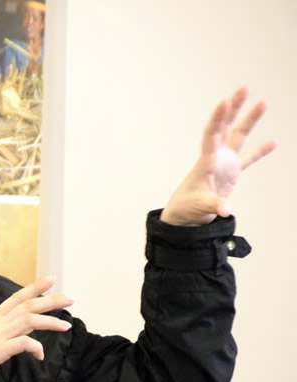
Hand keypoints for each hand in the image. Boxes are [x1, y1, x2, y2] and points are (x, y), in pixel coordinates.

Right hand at [0, 276, 73, 381]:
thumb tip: (10, 339)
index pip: (17, 297)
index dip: (34, 287)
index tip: (51, 279)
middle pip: (28, 305)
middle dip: (51, 300)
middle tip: (70, 298)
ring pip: (29, 320)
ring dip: (50, 321)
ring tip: (66, 325)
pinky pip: (22, 343)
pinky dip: (35, 347)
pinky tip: (41, 355)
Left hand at [161, 87, 276, 225]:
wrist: (186, 216)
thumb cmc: (187, 208)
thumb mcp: (199, 207)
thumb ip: (214, 205)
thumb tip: (225, 209)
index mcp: (205, 162)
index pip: (211, 135)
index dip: (217, 119)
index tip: (223, 101)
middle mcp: (215, 158)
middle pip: (225, 127)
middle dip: (234, 108)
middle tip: (243, 88)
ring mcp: (224, 163)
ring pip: (239, 136)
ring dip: (250, 119)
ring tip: (263, 102)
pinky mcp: (232, 172)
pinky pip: (248, 158)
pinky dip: (260, 151)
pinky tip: (272, 142)